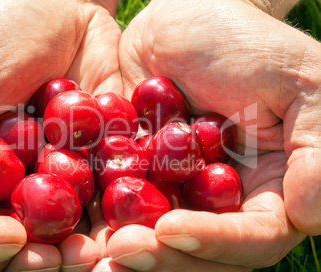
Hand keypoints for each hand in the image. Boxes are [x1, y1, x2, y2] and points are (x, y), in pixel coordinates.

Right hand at [0, 0, 120, 268]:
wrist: (68, 4)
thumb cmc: (3, 32)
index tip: (7, 240)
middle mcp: (18, 187)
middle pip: (21, 246)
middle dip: (37, 260)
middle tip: (57, 261)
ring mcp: (66, 180)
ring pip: (71, 233)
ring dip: (83, 251)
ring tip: (97, 254)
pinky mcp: (107, 165)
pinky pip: (115, 200)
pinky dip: (122, 217)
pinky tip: (133, 225)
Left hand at [101, 0, 320, 269]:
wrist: (184, 15)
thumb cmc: (245, 41)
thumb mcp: (299, 81)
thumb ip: (317, 148)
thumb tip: (309, 216)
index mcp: (266, 188)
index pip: (252, 236)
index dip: (215, 241)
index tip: (172, 230)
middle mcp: (220, 200)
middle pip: (198, 251)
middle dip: (161, 257)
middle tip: (120, 254)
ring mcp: (175, 190)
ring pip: (153, 237)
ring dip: (123, 251)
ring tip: (86, 258)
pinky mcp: (136, 173)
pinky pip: (116, 204)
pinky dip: (96, 220)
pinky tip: (70, 232)